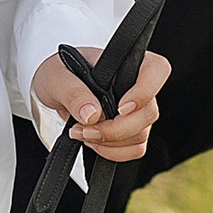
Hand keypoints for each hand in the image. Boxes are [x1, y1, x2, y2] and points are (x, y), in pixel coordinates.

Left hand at [33, 44, 170, 164]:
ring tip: (81, 132)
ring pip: (141, 135)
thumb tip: (92, 115)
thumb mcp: (56, 77)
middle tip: (84, 128)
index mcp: (127, 61)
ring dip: (109, 142)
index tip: (120, 108)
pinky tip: (92, 141)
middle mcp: (138, 85)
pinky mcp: (131, 131)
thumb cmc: (59, 73)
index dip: (145, 91)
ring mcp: (137, 110)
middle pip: (148, 112)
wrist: (55, 91)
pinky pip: (134, 149)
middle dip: (115, 129)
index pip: (156, 70)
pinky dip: (112, 152)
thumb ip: (73, 92)